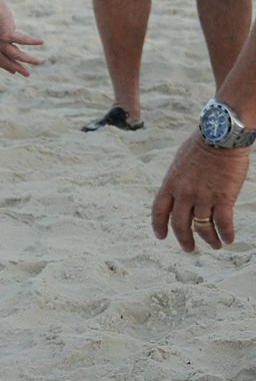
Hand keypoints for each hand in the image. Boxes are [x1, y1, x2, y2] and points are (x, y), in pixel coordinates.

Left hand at [0, 0, 41, 76]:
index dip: (5, 66)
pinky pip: (24, 41)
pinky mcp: (7, 35)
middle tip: (27, 74)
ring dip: (29, 59)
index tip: (13, 71)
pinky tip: (41, 42)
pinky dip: (33, 41)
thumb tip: (6, 38)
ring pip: (17, 55)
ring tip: (39, 62)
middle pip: (6, 61)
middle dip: (18, 68)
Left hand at [152, 134, 249, 250]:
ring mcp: (203, 197)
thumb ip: (177, 181)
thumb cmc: (201, 146)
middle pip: (179, 225)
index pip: (158, 210)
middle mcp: (183, 193)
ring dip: (209, 240)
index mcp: (170, 183)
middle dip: (184, 240)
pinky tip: (229, 239)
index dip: (158, 226)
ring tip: (215, 245)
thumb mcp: (179, 163)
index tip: (161, 237)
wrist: (219, 137)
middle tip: (189, 248)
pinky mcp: (223, 198)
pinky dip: (225, 234)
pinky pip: (223, 224)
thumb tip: (177, 193)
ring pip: (203, 228)